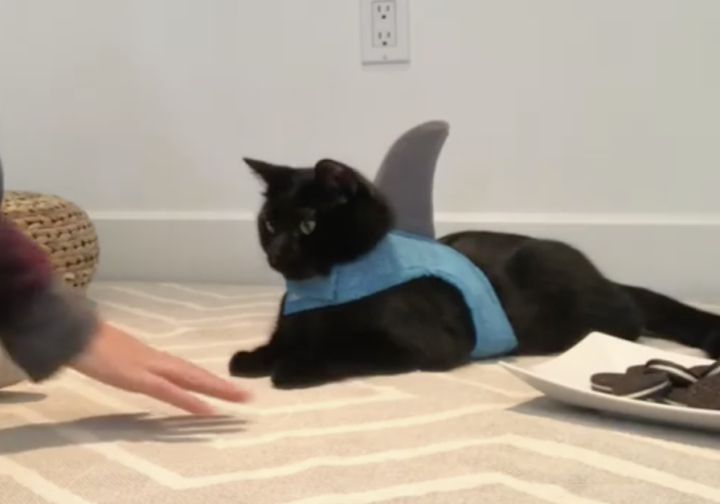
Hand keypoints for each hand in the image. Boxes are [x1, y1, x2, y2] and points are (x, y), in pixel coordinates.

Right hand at [71, 322, 249, 414]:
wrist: (71, 331)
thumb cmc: (87, 342)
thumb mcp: (114, 355)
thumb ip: (128, 361)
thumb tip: (133, 366)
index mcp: (152, 356)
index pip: (186, 369)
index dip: (207, 378)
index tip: (227, 387)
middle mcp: (158, 360)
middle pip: (196, 373)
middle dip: (222, 386)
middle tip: (248, 396)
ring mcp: (150, 368)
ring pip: (192, 380)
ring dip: (217, 390)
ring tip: (240, 399)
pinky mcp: (139, 378)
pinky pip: (170, 392)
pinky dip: (191, 401)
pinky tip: (209, 410)